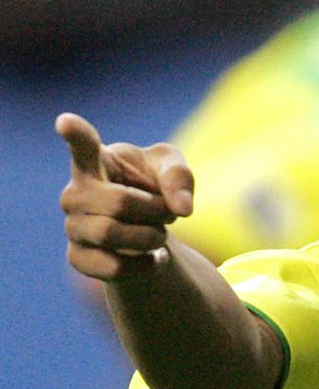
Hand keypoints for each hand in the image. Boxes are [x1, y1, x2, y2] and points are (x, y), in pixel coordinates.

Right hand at [56, 113, 193, 280]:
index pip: (84, 146)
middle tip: (165, 212)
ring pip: (112, 235)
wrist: (147, 228)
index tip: (66, 120)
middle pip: (119, 203)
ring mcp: (73, 226)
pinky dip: (145, 264)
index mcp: (97, 161)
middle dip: (155, 210)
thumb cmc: (154, 185)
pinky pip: (112, 268)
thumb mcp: (173, 170)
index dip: (75, 134)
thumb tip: (182, 208)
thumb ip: (180, 178)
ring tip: (157, 233)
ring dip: (150, 236)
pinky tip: (152, 257)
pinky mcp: (78, 258)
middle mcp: (75, 193)